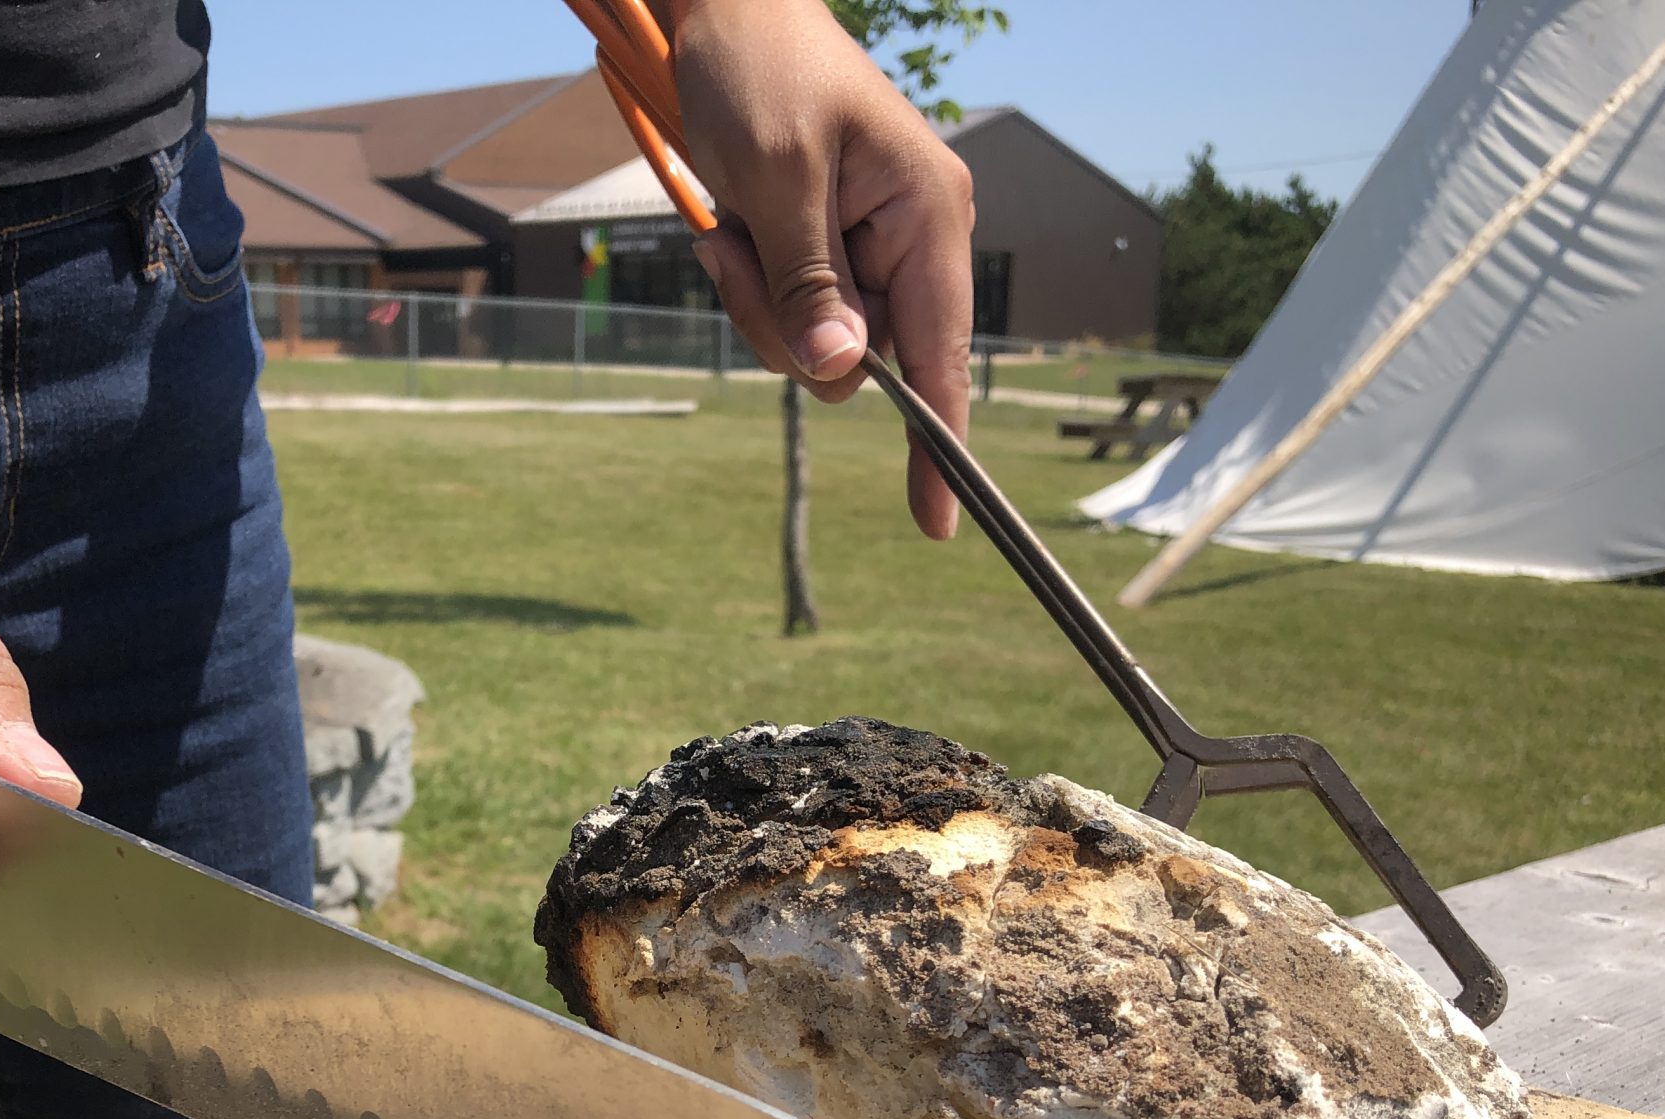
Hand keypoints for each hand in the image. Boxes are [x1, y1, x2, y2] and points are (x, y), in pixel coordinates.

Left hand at [665, 0, 974, 536]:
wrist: (721, 14)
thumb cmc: (759, 71)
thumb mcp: (777, 177)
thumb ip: (809, 278)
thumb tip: (842, 370)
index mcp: (929, 215)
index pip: (943, 354)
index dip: (938, 441)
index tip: (940, 522)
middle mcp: (911, 239)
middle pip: (858, 360)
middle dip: (785, 328)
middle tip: (737, 253)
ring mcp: (866, 250)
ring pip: (813, 346)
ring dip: (756, 303)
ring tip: (731, 227)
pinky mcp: (823, 253)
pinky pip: (788, 315)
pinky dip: (749, 287)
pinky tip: (729, 228)